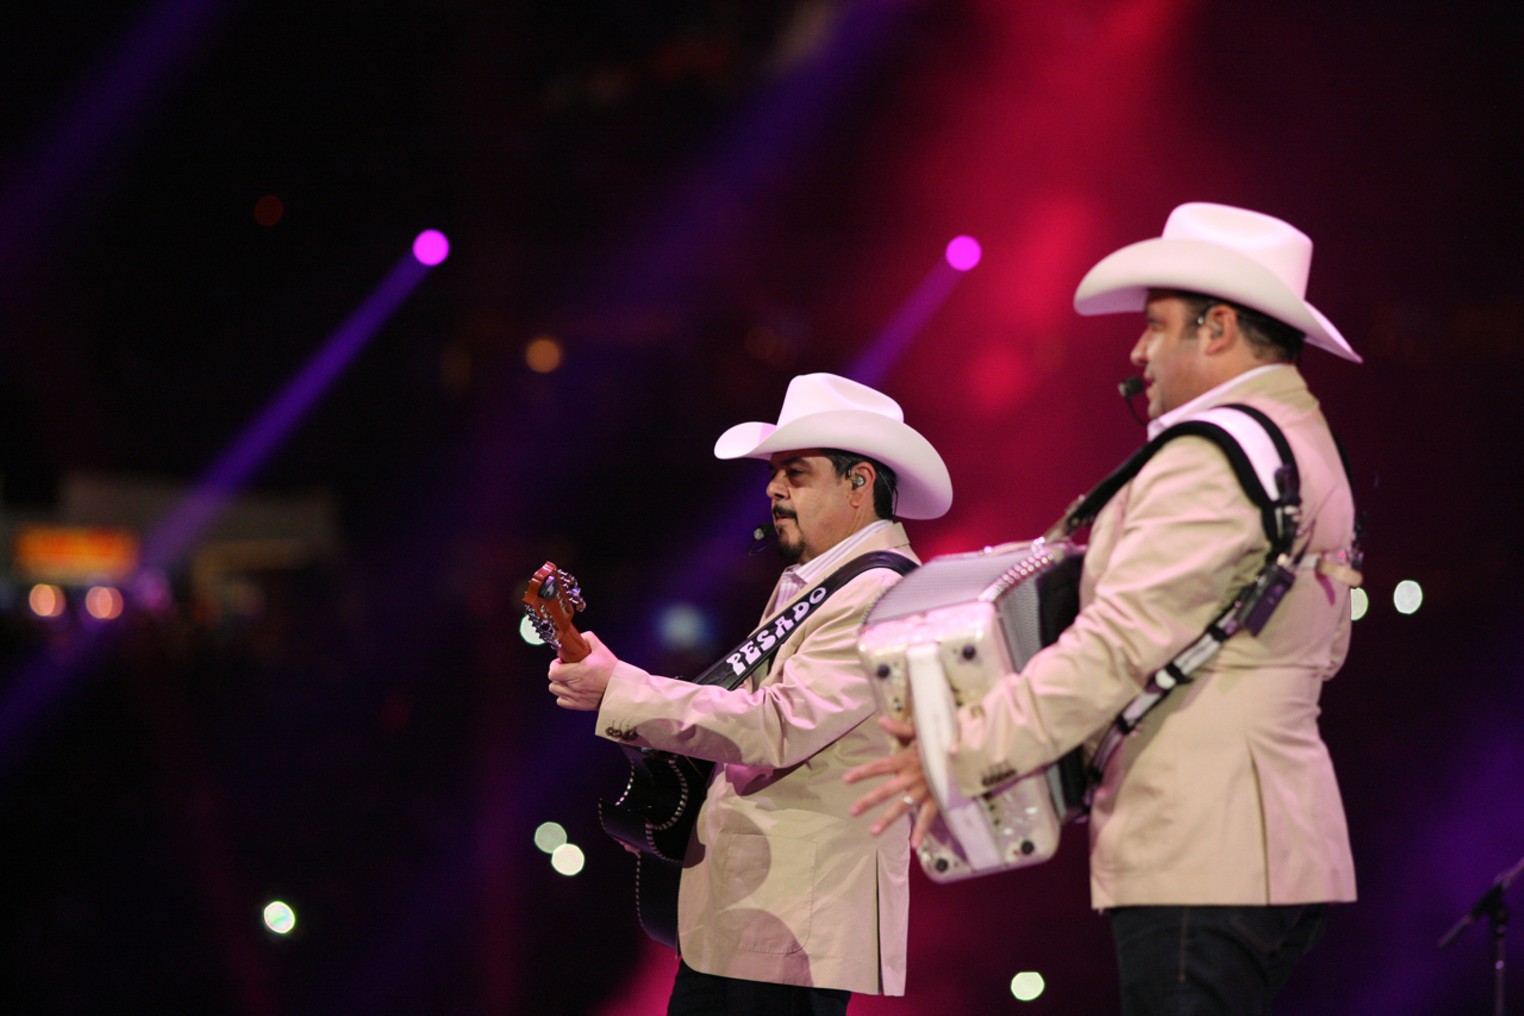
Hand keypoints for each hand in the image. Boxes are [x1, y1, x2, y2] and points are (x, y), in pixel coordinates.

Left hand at [547, 631, 616, 710]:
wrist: (621, 689)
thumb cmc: (612, 671)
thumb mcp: (601, 649)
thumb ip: (587, 639)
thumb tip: (578, 637)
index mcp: (578, 671)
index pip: (553, 671)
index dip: (555, 665)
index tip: (562, 662)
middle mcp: (574, 686)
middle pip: (553, 680)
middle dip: (558, 673)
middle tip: (566, 669)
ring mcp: (575, 697)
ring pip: (555, 690)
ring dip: (560, 684)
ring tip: (569, 680)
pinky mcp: (578, 705)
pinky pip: (561, 701)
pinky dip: (564, 696)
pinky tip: (572, 690)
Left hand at [844, 714, 938, 846]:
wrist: (969, 751)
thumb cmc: (942, 740)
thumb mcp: (922, 732)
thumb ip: (901, 729)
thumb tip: (880, 720)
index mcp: (907, 759)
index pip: (880, 766)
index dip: (863, 772)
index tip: (846, 779)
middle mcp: (912, 776)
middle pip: (886, 790)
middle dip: (869, 800)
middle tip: (852, 811)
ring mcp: (925, 789)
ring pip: (904, 806)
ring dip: (888, 819)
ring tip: (872, 832)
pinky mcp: (938, 798)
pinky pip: (929, 817)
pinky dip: (922, 831)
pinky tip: (913, 845)